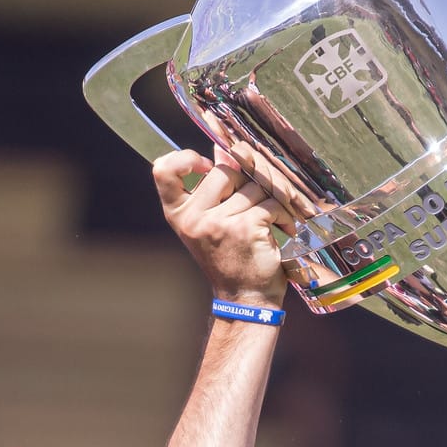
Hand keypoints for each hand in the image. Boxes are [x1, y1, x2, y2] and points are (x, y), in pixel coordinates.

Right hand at [153, 149, 292, 306]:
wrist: (245, 298)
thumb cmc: (231, 258)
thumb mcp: (211, 222)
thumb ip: (214, 187)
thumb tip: (224, 148)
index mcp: (178, 213)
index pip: (163, 171)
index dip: (185, 158)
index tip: (207, 164)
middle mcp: (193, 217)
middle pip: (225, 171)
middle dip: (248, 182)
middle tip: (256, 201)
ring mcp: (218, 222)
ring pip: (254, 186)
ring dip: (271, 200)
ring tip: (271, 219)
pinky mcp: (245, 227)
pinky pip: (271, 202)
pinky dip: (283, 214)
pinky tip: (282, 228)